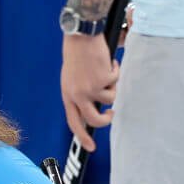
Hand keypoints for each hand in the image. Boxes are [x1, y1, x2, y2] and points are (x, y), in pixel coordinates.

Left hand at [60, 33, 118, 151]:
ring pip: (111, 98)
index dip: (82, 136)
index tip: (90, 147)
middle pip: (94, 119)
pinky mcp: (103, 79)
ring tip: (104, 70)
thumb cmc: (77, 54)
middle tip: (111, 114)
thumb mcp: (71, 79)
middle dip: (106, 119)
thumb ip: (79, 95)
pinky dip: (115, 70)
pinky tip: (107, 61)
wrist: (81, 36)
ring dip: (112, 84)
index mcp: (67, 95)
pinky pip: (116, 81)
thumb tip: (93, 109)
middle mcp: (77, 95)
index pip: (74, 122)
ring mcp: (90, 88)